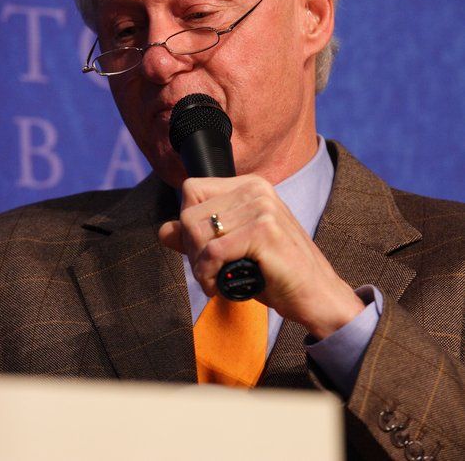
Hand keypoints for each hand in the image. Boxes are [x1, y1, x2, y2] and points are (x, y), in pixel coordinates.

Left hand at [158, 174, 364, 339]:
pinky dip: (208, 275)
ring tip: (217, 280)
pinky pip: (212, 251)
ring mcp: (261, 207)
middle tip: (210, 271)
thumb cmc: (276, 272)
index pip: (191, 190)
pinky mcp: (264, 231)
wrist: (318, 296)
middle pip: (189, 212)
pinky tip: (221, 287)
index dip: (188, 224)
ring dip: (199, 266)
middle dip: (191, 249)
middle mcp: (255, 188)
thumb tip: (164, 229)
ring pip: (197, 231)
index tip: (202, 251)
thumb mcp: (234, 248)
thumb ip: (200, 236)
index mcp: (250, 185)